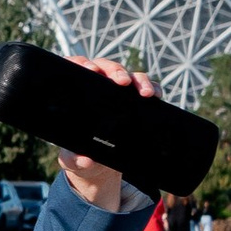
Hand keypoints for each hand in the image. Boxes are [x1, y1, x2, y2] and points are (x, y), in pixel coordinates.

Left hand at [55, 56, 155, 210]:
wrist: (98, 167)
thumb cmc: (79, 157)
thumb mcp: (74, 161)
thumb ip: (76, 160)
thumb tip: (85, 160)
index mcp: (77, 96)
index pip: (77, 70)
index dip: (82, 64)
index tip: (89, 69)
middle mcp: (99, 88)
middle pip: (106, 68)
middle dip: (115, 71)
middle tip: (121, 81)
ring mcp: (118, 94)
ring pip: (130, 76)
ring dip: (139, 80)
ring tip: (145, 93)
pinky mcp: (135, 102)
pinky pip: (147, 89)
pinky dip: (153, 88)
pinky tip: (156, 95)